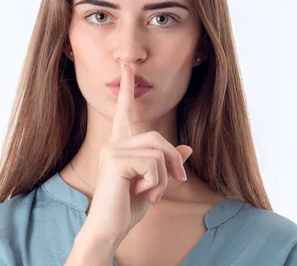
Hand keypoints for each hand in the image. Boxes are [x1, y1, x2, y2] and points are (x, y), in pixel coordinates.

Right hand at [82, 63, 192, 246]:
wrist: (109, 230)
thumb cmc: (127, 207)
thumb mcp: (154, 183)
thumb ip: (166, 164)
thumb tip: (187, 148)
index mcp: (120, 145)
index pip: (123, 111)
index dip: (126, 89)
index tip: (126, 66)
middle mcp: (114, 143)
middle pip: (156, 137)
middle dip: (173, 160)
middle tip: (178, 180)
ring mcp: (113, 151)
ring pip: (158, 152)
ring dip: (164, 177)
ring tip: (151, 193)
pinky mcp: (116, 161)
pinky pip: (153, 164)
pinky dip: (157, 183)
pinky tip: (143, 195)